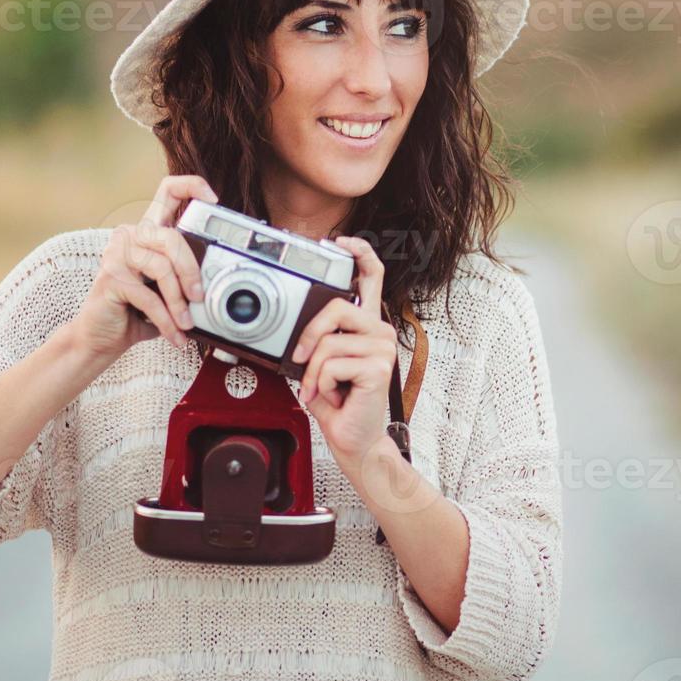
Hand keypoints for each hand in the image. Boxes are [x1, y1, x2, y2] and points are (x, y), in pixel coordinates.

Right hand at [69, 174, 216, 365]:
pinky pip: (149, 297)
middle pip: (171, 238)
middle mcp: (130, 235)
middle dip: (191, 271)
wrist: (102, 339)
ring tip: (186, 324)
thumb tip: (219, 282)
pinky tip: (174, 335)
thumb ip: (186, 278)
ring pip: (162, 268)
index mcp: (148, 232)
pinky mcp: (111, 277)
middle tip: (200, 297)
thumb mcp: (167, 291)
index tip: (214, 200)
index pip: (167, 192)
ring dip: (179, 303)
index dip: (192, 187)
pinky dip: (166, 320)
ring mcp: (117, 254)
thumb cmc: (137, 313)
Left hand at [292, 236, 399, 462]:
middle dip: (308, 335)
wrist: (353, 438)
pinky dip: (322, 383)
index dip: (359, 253)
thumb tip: (297, 327)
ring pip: (328, 342)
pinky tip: (332, 395)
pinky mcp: (379, 367)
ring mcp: (383, 348)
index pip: (372, 277)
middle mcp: (379, 332)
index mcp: (366, 325)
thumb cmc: (338, 401)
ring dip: (312, 371)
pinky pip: (332, 363)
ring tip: (319, 388)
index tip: (341, 242)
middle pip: (336, 307)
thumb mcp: (321, 362)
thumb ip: (318, 338)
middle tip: (300, 359)